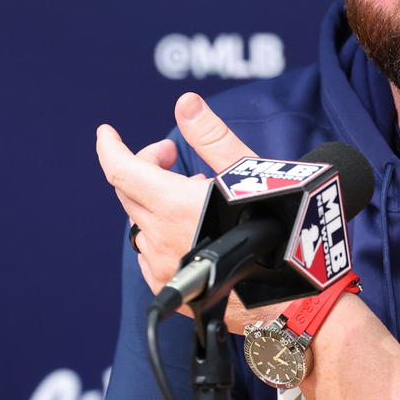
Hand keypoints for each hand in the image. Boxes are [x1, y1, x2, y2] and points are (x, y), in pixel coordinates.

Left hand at [95, 93, 271, 330]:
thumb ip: (211, 136)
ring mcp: (160, 267)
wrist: (292, 296)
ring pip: (141, 223)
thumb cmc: (279, 232)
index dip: (110, 147)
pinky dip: (161, 232)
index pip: (121, 170)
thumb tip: (186, 103)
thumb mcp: (250, 174)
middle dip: (145, 166)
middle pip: (129, 192)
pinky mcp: (168, 288)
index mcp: (172, 206)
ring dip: (156, 202)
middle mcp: (159, 238)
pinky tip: (190, 231)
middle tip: (174, 157)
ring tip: (193, 196)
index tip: (107, 132)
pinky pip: (149, 252)